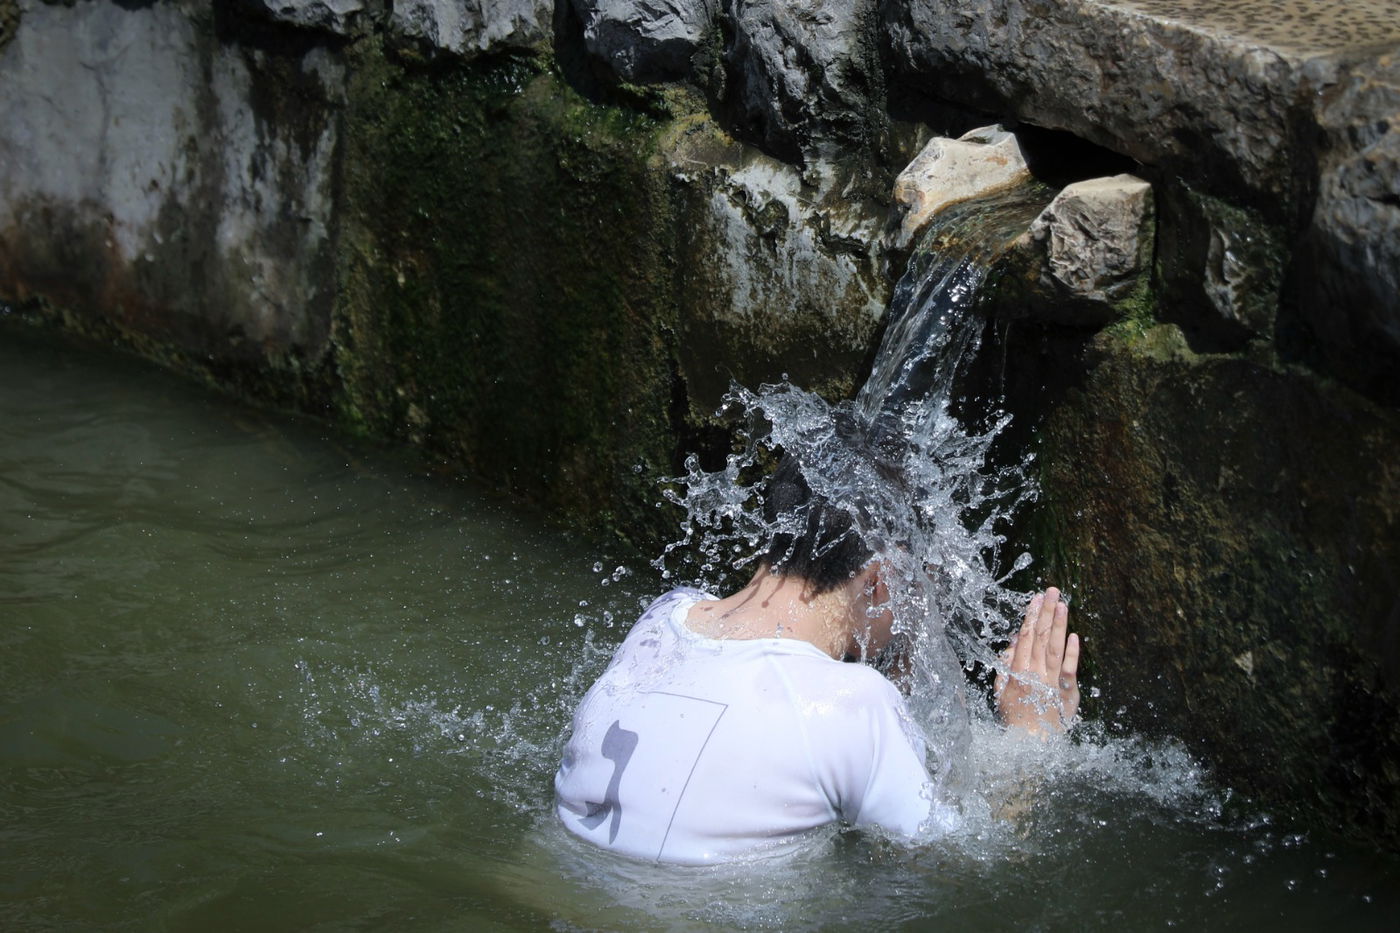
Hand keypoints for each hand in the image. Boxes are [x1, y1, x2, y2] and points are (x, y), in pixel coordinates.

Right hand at [995, 587, 1080, 734]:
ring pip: (1056, 648)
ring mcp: (1052, 682)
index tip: (1035, 599)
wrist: (1031, 742)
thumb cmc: (1014, 717)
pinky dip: (1073, 652)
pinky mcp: (1067, 692)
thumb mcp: (1001, 691)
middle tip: (1052, 591)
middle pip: (1042, 637)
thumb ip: (1005, 667)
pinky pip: (1070, 669)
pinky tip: (1075, 635)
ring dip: (1060, 625)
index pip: (1026, 637)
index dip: (1031, 617)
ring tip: (1063, 605)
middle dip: (1047, 612)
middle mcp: (1036, 673)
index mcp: (1019, 671)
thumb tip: (1012, 645)